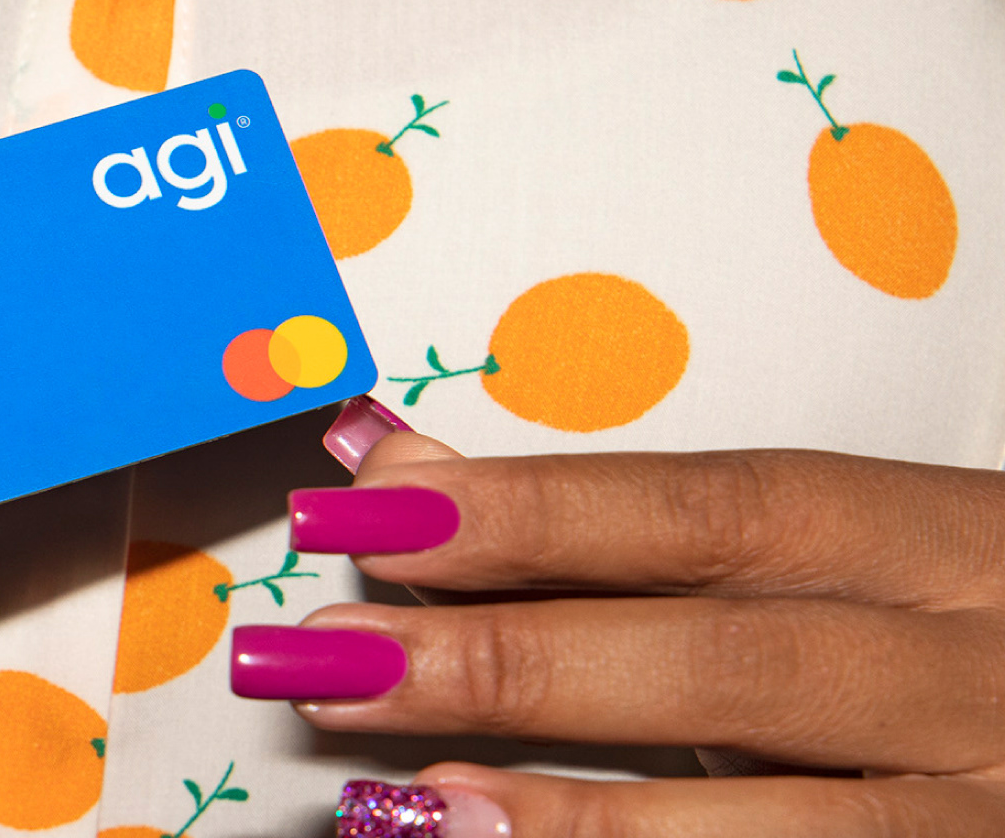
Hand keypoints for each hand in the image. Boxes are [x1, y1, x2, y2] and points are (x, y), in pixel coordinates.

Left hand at [231, 399, 1004, 835]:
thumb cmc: (950, 629)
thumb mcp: (839, 554)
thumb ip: (633, 527)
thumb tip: (410, 472)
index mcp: (941, 541)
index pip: (720, 510)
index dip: (539, 514)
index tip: (371, 514)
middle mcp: (983, 674)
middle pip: (734, 663)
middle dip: (519, 662)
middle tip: (336, 664)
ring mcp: (998, 807)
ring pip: (793, 830)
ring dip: (585, 819)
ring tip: (417, 806)